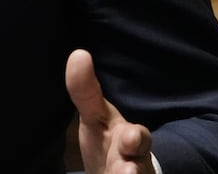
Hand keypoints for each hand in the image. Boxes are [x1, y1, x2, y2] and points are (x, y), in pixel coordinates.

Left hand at [66, 49, 153, 173]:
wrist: (119, 173)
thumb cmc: (107, 141)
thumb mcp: (95, 116)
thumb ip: (85, 92)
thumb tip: (78, 54)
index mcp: (132, 140)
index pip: (138, 138)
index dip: (136, 138)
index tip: (132, 137)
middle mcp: (137, 161)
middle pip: (140, 167)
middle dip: (134, 168)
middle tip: (127, 169)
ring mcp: (134, 173)